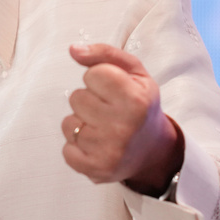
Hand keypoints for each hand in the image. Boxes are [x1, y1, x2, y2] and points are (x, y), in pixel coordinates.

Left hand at [61, 43, 182, 194]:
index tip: (114, 89)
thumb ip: (104, 54)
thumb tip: (73, 50)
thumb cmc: (140, 104)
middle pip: (76, 98)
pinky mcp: (95, 170)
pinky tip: (97, 145)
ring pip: (68, 124)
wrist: (153, 150)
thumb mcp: (134, 72)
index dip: (99, 78)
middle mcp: (123, 127)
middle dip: (89, 100)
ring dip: (81, 123)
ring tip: (103, 128)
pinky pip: (66, 150)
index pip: (92, 74)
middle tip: (109, 110)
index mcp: (136, 100)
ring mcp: (108, 151)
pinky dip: (77, 147)